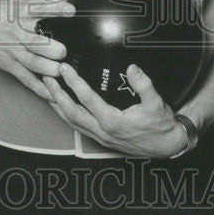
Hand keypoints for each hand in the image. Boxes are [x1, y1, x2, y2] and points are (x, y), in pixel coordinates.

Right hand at [0, 0, 74, 99]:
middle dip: (52, 49)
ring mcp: (13, 51)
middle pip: (36, 42)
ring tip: (61, 71)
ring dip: (48, 69)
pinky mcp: (10, 65)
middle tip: (63, 51)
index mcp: (21, 13)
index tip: (71, 10)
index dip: (56, 9)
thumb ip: (40, 0)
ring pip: (33, 63)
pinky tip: (52, 93)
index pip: (40, 9)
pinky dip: (40, 88)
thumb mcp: (16, 3)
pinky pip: (27, 79)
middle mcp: (17, 32)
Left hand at [43, 62, 186, 157]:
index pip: (87, 99)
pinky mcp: (101, 139)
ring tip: (47, 90)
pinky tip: (61, 107)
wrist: (167, 146)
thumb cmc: (161, 125)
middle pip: (71, 112)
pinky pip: (77, 127)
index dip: (74, 83)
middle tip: (47, 77)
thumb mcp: (156, 103)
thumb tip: (132, 68)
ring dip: (57, 106)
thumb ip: (144, 85)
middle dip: (57, 94)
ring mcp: (100, 137)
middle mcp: (102, 131)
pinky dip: (66, 115)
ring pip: (71, 122)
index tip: (64, 69)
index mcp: (113, 121)